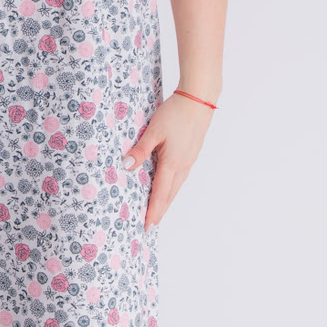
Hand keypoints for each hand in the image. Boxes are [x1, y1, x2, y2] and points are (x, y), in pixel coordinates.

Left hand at [121, 91, 214, 228]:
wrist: (199, 99)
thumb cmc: (176, 113)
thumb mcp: (154, 131)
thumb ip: (140, 150)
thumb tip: (126, 166)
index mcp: (172, 163)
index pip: (160, 194)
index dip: (153, 211)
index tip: (147, 226)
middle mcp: (183, 166)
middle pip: (169, 195)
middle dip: (160, 211)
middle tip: (150, 225)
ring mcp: (189, 160)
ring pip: (176, 187)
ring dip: (166, 201)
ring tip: (158, 211)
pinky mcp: (192, 153)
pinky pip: (180, 177)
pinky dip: (172, 188)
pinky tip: (168, 187)